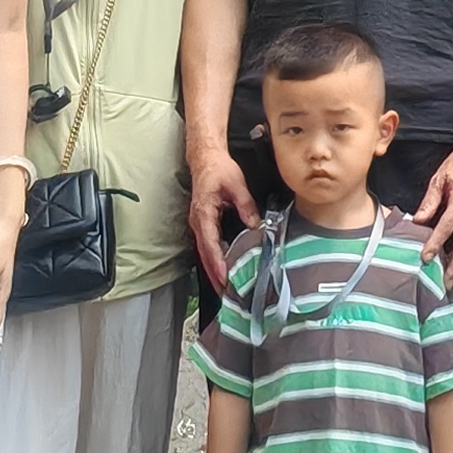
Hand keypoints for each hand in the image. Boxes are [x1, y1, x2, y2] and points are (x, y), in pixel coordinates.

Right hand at [187, 145, 258, 292]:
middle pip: (204, 254)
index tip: (225, 278)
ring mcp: (198, 224)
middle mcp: (197, 222)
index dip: (217, 263)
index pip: (210, 244)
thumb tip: (255, 225)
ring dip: (213, 270)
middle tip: (226, 294)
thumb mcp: (236, 185)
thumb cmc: (219, 169)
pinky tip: (223, 270)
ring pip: (204, 253)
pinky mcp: (202, 224)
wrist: (205, 159)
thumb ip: (245, 205)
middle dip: (214, 275)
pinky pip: (207, 246)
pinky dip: (213, 260)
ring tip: (225, 288)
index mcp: (204, 213)